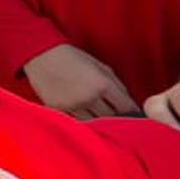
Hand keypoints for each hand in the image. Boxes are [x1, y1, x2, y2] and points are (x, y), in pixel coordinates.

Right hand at [22, 43, 139, 117]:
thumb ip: (116, 85)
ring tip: (105, 123)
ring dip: (101, 123)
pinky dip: (85, 122)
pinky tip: (88, 120)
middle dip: (118, 120)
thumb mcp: (101, 67)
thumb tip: (128, 103)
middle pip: (112, 119)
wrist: (42, 55)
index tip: (137, 118)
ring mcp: (73, 106)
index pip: (126, 107)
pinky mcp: (59, 111)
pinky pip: (78, 122)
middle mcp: (89, 97)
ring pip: (95, 123)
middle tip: (123, 122)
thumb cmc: (74, 58)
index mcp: (102, 84)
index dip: (133, 113)